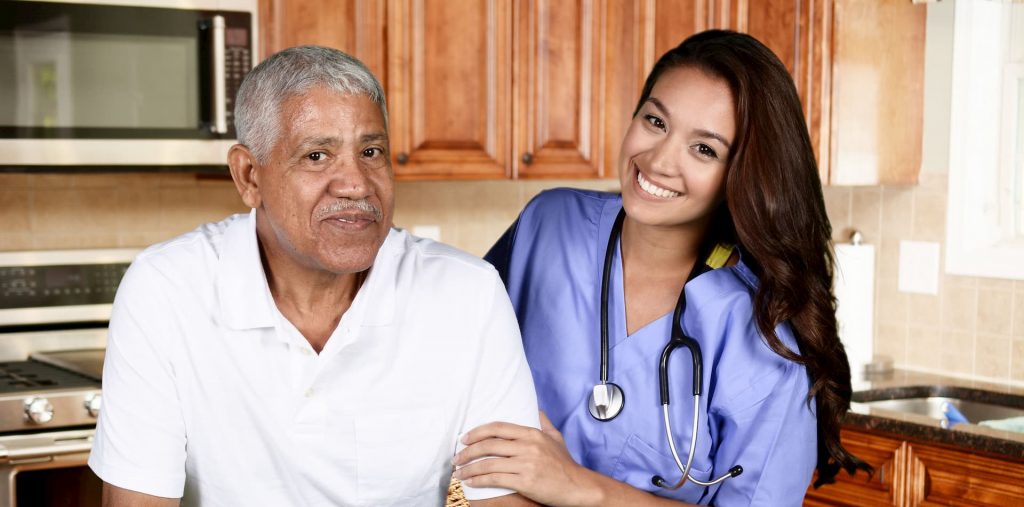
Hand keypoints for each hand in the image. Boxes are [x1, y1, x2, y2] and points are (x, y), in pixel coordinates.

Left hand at [453, 411, 601, 506]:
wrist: (577, 486)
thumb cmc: (565, 464)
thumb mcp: (556, 438)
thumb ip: (544, 422)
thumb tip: (536, 409)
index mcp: (532, 434)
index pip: (498, 427)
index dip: (477, 432)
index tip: (464, 438)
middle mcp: (527, 446)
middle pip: (489, 444)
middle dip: (468, 451)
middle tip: (457, 457)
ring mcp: (526, 464)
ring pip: (489, 463)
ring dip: (469, 468)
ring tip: (458, 472)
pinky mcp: (525, 481)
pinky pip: (495, 479)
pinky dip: (478, 480)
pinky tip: (470, 482)